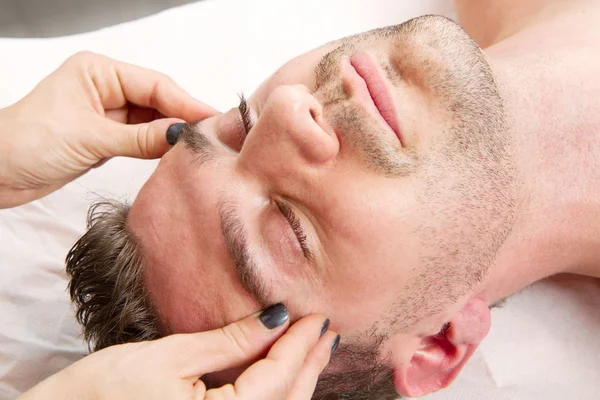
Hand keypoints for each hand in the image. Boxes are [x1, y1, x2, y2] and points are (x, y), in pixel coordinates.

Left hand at [0, 51, 218, 207]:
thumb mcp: (91, 138)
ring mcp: (107, 114)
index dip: (186, 103)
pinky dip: (157, 147)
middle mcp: (106, 88)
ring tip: (201, 148)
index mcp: (99, 72)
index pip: (154, 85)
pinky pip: (142, 139)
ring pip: (152, 121)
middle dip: (183, 118)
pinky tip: (176, 155)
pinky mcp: (106, 138)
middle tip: (215, 138)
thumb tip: (183, 136)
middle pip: (158, 101)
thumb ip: (141, 138)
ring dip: (172, 135)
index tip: (214, 120)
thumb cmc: (27, 143)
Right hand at [19, 305, 338, 399]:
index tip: (317, 315)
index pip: (276, 378)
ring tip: (313, 348)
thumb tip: (275, 316)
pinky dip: (278, 395)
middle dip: (309, 364)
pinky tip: (283, 375)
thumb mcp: (169, 357)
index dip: (299, 344)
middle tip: (325, 330)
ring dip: (298, 379)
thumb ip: (229, 341)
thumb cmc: (102, 390)